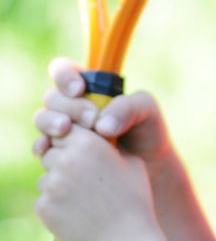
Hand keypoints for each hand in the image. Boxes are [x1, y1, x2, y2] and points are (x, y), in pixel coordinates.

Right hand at [33, 58, 170, 172]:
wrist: (149, 169)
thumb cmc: (147, 133)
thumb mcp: (148, 112)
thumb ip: (129, 107)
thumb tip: (102, 124)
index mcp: (89, 88)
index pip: (64, 71)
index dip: (65, 76)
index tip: (79, 89)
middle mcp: (72, 106)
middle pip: (52, 97)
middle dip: (69, 106)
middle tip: (91, 119)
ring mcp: (63, 130)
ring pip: (42, 118)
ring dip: (50, 123)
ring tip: (66, 130)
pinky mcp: (59, 153)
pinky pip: (40, 146)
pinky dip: (41, 146)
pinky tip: (51, 150)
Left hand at [34, 123, 156, 240]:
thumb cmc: (134, 202)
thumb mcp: (132, 162)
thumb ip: (108, 144)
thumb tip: (96, 136)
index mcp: (88, 142)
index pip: (66, 129)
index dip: (74, 142)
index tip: (84, 155)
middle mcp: (66, 159)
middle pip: (50, 152)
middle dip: (62, 163)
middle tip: (84, 181)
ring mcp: (52, 184)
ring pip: (45, 177)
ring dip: (58, 186)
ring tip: (84, 202)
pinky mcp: (43, 207)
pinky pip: (44, 201)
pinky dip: (56, 208)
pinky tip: (76, 216)